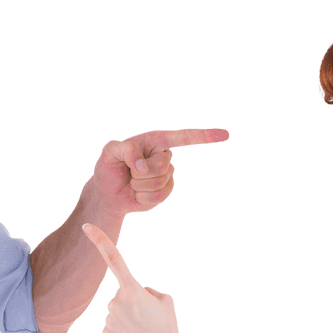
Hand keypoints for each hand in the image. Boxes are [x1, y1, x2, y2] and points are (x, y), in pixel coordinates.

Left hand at [82, 223, 183, 332]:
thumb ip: (147, 291)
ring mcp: (109, 319)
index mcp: (132, 290)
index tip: (87, 226)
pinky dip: (123, 331)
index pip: (114, 259)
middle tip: (148, 319)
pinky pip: (113, 326)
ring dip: (129, 318)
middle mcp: (116, 302)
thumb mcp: (165, 300)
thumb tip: (136, 294)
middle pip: (122, 295)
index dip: (100, 241)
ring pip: (118, 311)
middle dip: (133, 303)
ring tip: (143, 331)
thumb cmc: (167, 327)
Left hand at [90, 128, 228, 216]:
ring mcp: (167, 174)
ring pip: (160, 182)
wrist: (108, 192)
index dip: (204, 136)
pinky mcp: (165, 191)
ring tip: (132, 182)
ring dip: (140, 186)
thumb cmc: (108, 167)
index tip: (224, 135)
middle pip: (162, 165)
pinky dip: (143, 198)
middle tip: (130, 172)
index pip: (183, 137)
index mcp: (155, 140)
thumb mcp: (109, 152)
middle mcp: (164, 155)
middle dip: (141, 172)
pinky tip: (137, 194)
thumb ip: (125, 149)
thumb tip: (143, 164)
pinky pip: (160, 196)